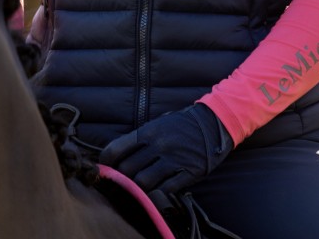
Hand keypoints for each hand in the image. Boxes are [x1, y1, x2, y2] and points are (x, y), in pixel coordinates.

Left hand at [99, 103, 232, 194]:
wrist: (213, 122)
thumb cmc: (182, 123)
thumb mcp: (159, 123)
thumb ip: (140, 138)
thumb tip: (118, 154)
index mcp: (148, 131)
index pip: (116, 149)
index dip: (106, 163)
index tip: (104, 169)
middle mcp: (158, 145)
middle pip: (127, 169)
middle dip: (121, 178)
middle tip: (122, 181)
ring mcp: (172, 160)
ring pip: (143, 182)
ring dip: (139, 188)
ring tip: (140, 188)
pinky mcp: (187, 173)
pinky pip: (164, 191)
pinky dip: (157, 194)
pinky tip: (157, 191)